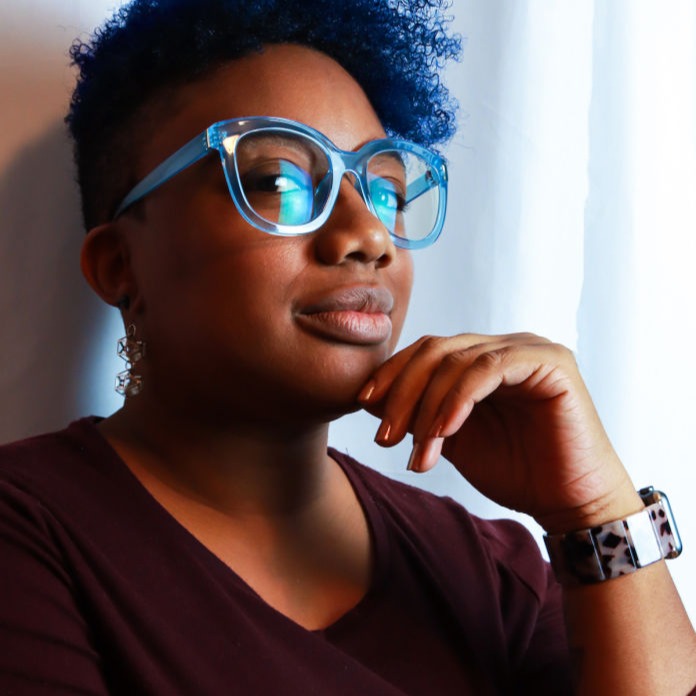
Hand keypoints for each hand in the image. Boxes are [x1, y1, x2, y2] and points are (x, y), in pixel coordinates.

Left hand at [358, 333, 641, 531]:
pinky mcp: (550, 362)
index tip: (363, 405)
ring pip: (457, 361)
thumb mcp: (451, 439)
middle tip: (385, 438)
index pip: (425, 351)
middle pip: (434, 351)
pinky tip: (446, 432)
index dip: (391, 375)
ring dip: (428, 408)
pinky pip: (489, 369)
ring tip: (418, 451)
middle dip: (402, 394)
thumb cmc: (514, 470)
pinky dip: (459, 399)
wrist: (568, 502)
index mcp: (480, 358)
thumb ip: (418, 414)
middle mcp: (502, 346)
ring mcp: (527, 349)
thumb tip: (370, 399)